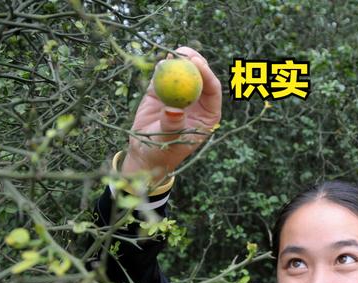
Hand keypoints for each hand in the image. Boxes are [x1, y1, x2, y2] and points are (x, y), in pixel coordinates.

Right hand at [121, 46, 221, 182]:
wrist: (145, 154)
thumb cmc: (163, 152)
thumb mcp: (168, 141)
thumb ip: (172, 126)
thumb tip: (174, 110)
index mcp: (208, 113)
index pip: (213, 89)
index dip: (207, 74)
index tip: (196, 63)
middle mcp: (197, 101)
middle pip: (201, 75)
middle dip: (195, 61)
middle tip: (184, 53)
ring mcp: (180, 94)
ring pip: (184, 71)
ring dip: (179, 59)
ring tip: (171, 54)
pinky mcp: (162, 91)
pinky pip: (164, 75)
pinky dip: (162, 67)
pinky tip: (160, 62)